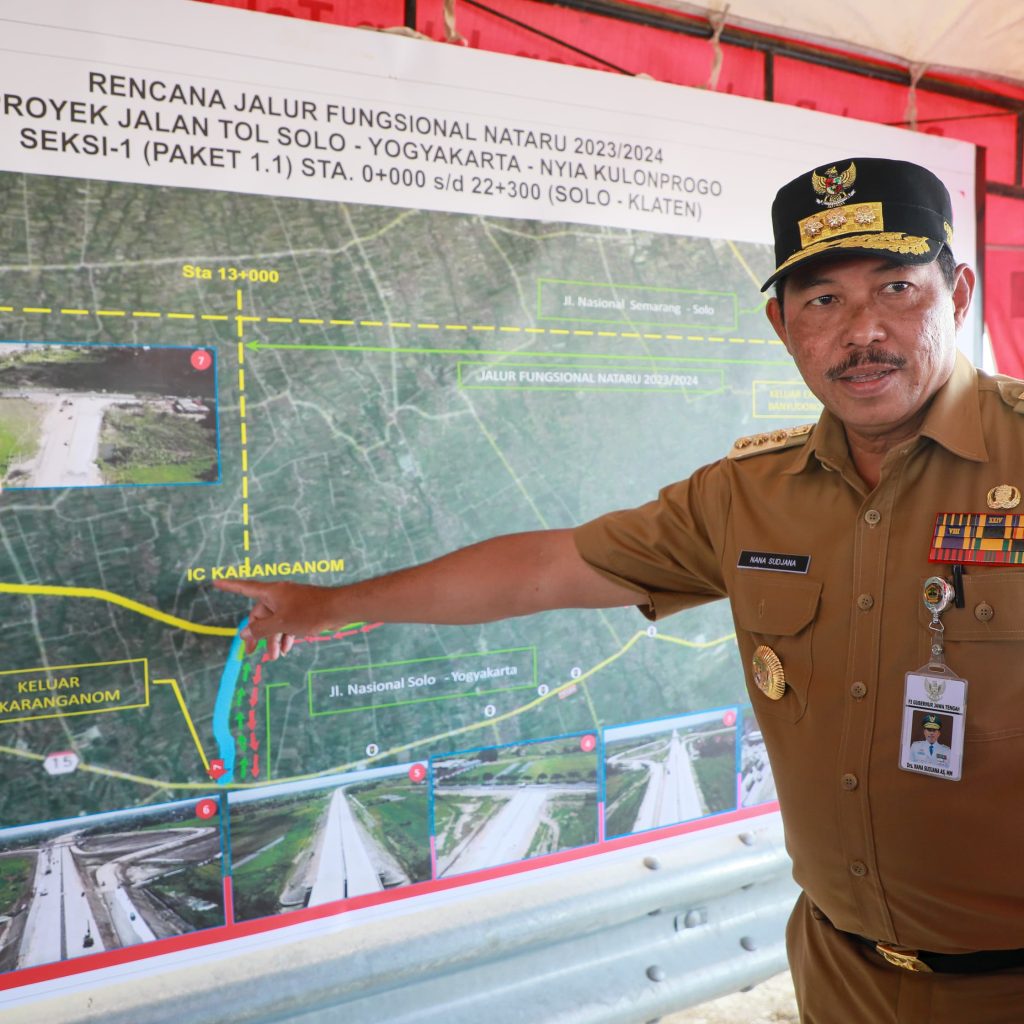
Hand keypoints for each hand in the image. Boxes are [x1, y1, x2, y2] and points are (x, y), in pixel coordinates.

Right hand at [214, 580, 334, 658]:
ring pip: (275, 621)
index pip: (244, 587)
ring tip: (276, 656)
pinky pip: (287, 622)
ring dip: (273, 638)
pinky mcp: (302, 609)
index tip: (215, 581)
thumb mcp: (281, 624)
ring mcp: (291, 602)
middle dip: (258, 634)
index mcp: (270, 593)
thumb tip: (243, 634)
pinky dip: (286, 634)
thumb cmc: (309, 613)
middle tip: (253, 654)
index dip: (229, 586)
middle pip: (260, 614)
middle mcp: (279, 595)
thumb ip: (260, 630)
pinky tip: (288, 648)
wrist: (339, 609)